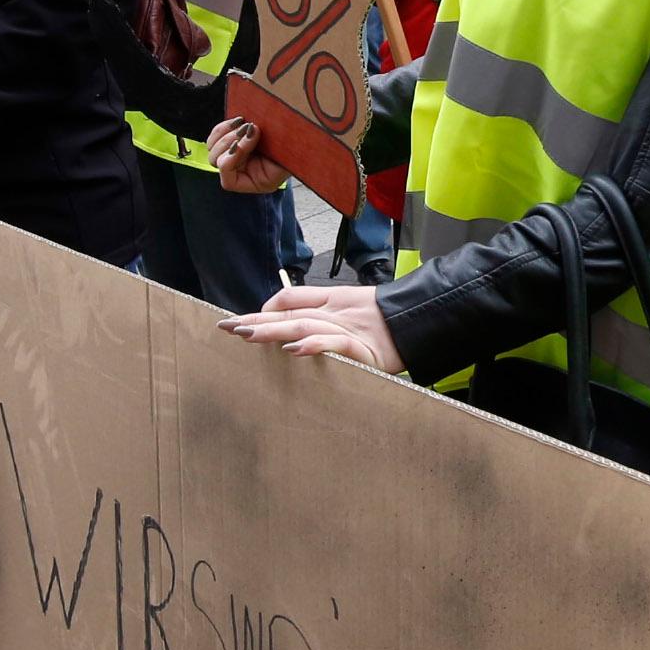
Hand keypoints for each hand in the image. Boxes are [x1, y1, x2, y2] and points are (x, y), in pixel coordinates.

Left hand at [208, 115, 292, 197]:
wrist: (304, 128)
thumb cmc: (300, 144)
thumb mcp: (287, 157)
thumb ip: (269, 159)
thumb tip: (249, 139)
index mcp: (257, 182)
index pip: (228, 181)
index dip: (231, 161)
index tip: (246, 142)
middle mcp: (244, 171)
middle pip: (216, 161)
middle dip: (229, 142)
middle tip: (248, 127)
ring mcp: (238, 154)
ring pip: (213, 147)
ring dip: (226, 132)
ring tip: (245, 122)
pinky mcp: (236, 139)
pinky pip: (218, 135)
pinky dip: (225, 126)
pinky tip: (240, 118)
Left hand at [216, 283, 403, 370]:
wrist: (423, 320)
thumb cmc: (389, 322)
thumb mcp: (353, 312)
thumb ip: (325, 316)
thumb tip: (293, 336)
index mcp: (331, 301)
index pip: (290, 299)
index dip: (264, 308)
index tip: (239, 321)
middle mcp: (333, 311)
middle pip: (288, 312)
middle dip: (256, 319)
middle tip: (227, 326)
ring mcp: (346, 328)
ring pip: (303, 325)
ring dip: (273, 330)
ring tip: (247, 335)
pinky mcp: (361, 348)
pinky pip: (334, 344)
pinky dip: (314, 345)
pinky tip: (293, 350)